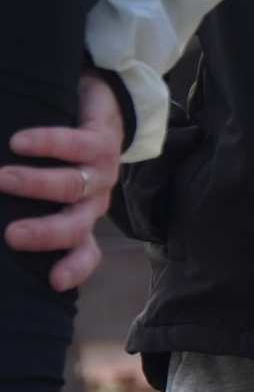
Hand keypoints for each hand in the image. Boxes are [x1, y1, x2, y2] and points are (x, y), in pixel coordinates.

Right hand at [2, 73, 123, 290]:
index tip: (53, 282)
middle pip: (75, 226)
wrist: (104, 110)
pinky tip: (18, 142)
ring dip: (34, 185)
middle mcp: (94, 201)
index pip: (85, 253)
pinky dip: (46, 143)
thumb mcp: (47, 187)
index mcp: (81, 218)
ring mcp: (101, 172)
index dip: (74, 269)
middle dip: (44, 234)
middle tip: (11, 236)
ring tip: (0, 179)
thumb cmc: (64, 156)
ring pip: (72, 185)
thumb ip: (18, 206)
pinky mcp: (101, 141)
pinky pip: (75, 144)